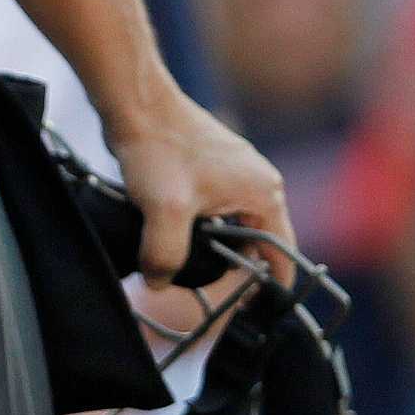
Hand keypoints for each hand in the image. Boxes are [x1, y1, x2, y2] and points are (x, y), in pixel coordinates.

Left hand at [106, 81, 296, 287]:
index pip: (281, 256)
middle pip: (253, 244)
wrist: (133, 101)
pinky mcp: (209, 168)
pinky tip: (169, 231)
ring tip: (181, 259)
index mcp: (265, 193)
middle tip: (201, 287)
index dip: (266, 288)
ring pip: (229, 227)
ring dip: (208, 244)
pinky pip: (212, 210)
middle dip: (228, 266)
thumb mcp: (165, 212)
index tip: (247, 313)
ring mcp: (233, 173)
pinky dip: (195, 225)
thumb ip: (166, 256)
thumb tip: (158, 281)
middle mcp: (258, 182)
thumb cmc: (158, 147)